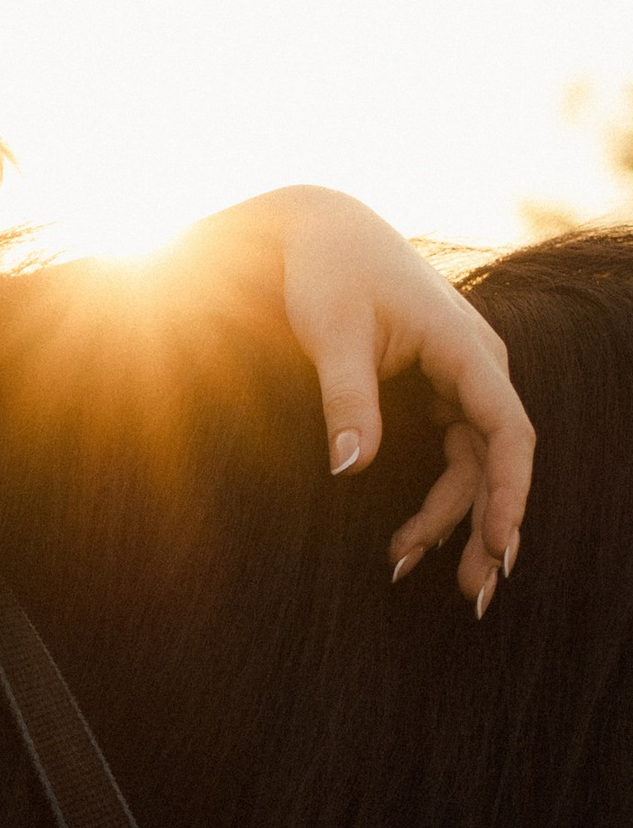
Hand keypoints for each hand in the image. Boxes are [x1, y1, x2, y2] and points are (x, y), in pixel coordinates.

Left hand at [188, 185, 531, 613]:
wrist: (317, 231)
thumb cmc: (326, 272)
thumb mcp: (331, 332)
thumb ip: (345, 398)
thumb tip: (348, 468)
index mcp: (466, 349)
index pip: (508, 433)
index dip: (509, 494)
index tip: (500, 546)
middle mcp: (477, 367)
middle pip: (497, 462)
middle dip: (488, 528)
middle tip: (472, 596)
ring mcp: (459, 380)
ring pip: (471, 466)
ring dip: (453, 521)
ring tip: (406, 570)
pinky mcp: (436, 391)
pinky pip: (450, 456)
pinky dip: (435, 499)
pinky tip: (409, 542)